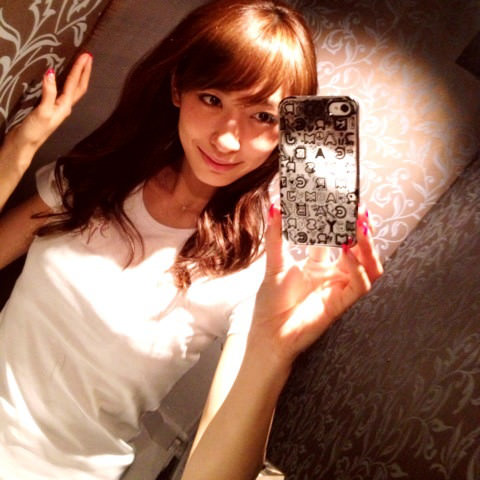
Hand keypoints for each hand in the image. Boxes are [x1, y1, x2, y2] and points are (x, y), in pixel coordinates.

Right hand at [8, 52, 91, 152]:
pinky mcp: (49, 109)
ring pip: (72, 89)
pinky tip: (62, 79)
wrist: (25, 145)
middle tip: (88, 57)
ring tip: (81, 65)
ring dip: (78, 76)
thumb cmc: (34, 131)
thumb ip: (49, 92)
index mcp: (65, 106)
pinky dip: (65, 82)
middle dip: (84, 72)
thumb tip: (52, 72)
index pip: (75, 84)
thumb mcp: (42, 111)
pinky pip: (62, 92)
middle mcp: (64, 106)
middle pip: (79, 87)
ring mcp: (57, 108)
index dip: (80, 69)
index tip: (86, 55)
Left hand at [250, 206, 382, 366]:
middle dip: (360, 229)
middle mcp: (332, 274)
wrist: (268, 334)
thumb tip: (274, 206)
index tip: (340, 201)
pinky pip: (360, 285)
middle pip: (357, 249)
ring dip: (367, 246)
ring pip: (367, 266)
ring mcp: (339, 288)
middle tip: (359, 209)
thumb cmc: (271, 303)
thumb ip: (276, 235)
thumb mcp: (273, 263)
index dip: (340, 221)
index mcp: (317, 264)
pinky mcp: (341, 304)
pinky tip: (348, 253)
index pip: (335, 237)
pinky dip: (358, 268)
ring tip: (360, 227)